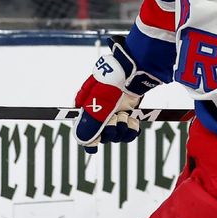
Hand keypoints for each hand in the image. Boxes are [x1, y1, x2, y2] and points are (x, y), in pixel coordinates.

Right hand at [73, 37, 161, 152]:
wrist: (132, 75)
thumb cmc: (110, 87)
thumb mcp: (96, 105)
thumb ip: (89, 125)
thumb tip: (84, 143)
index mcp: (85, 111)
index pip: (83, 134)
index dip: (92, 139)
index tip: (98, 138)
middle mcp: (98, 115)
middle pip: (103, 138)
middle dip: (110, 130)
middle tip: (115, 118)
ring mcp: (113, 116)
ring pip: (117, 137)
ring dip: (122, 128)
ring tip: (124, 115)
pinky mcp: (127, 116)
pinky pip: (128, 134)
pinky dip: (132, 129)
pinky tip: (132, 120)